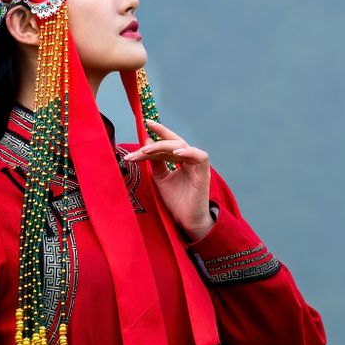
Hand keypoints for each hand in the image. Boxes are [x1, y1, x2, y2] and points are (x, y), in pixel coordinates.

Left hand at [125, 119, 217, 244]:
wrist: (187, 221)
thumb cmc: (176, 201)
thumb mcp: (160, 179)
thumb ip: (155, 163)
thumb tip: (147, 143)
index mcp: (181, 160)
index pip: (169, 143)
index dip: (159, 132)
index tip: (145, 123)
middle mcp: (190, 159)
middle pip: (174, 142)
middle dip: (156, 140)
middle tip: (140, 146)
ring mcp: (197, 165)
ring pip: (182, 146)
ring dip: (164, 147)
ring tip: (147, 151)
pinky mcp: (204, 173)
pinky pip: (200, 156)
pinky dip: (188, 152)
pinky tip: (175, 153)